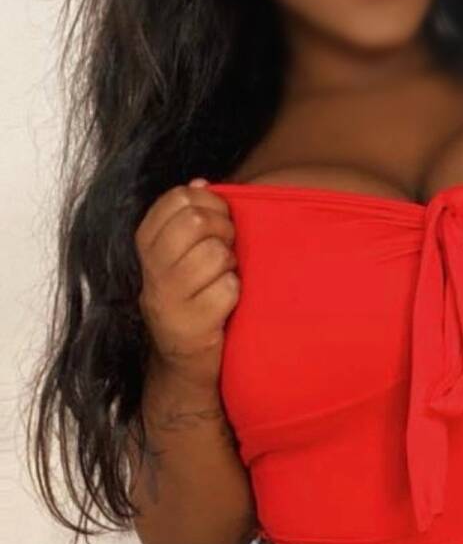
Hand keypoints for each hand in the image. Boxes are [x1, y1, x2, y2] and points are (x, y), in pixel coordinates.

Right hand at [134, 180, 239, 389]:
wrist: (182, 361)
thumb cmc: (191, 298)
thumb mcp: (180, 256)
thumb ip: (188, 218)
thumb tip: (200, 182)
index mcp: (147, 244)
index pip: (178, 198)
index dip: (209, 203)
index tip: (217, 221)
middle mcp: (152, 270)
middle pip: (197, 222)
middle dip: (224, 230)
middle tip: (228, 249)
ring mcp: (169, 299)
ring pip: (216, 255)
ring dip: (231, 266)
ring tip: (224, 278)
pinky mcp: (191, 325)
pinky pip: (228, 290)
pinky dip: (234, 294)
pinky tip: (225, 303)